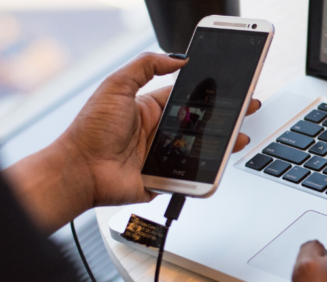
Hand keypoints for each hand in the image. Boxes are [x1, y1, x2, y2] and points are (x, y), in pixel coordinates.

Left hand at [60, 52, 260, 206]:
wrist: (80, 170)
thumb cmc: (90, 130)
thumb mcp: (116, 86)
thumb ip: (145, 66)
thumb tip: (176, 58)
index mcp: (149, 109)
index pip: (187, 98)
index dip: (208, 94)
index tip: (228, 89)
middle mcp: (158, 132)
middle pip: (199, 124)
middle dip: (224, 118)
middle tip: (245, 110)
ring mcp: (162, 156)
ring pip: (200, 149)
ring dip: (221, 144)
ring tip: (239, 138)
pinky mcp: (164, 178)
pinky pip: (190, 175)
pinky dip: (205, 172)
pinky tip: (219, 163)